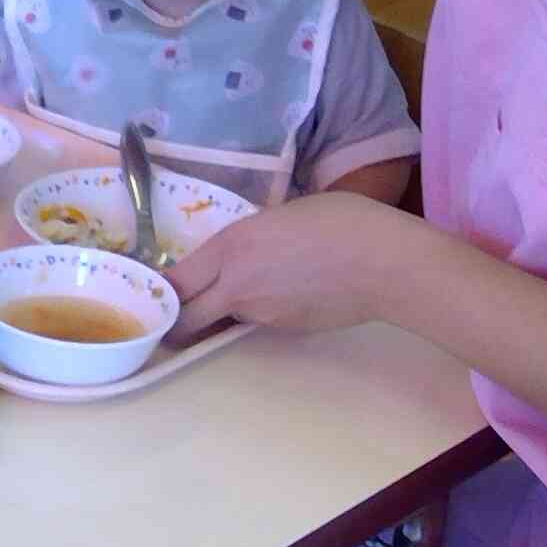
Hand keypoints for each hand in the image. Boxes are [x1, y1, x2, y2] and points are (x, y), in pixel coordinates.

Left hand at [166, 192, 426, 339]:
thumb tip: (241, 254)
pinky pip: (256, 325)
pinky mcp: (284, 330)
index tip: (161, 290)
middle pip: (184, 321)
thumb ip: (249, 239)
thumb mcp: (280, 215)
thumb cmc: (341, 221)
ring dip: (220, 317)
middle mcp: (235, 285)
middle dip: (176, 323)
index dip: (162, 291)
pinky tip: (285, 297)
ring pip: (221, 323)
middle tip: (180, 315)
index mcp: (230, 247)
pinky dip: (258, 316)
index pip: (174, 282)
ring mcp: (259, 313)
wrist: (385, 262)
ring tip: (246, 295)